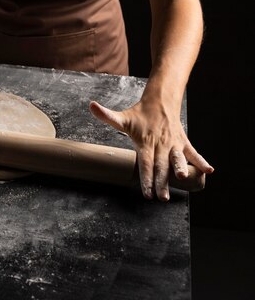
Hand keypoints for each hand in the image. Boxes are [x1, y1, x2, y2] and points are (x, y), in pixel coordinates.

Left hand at [89, 99, 213, 200]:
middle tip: (162, 197)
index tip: (147, 193)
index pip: (145, 164)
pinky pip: (193, 153)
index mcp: (146, 143)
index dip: (146, 178)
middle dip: (161, 182)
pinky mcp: (183, 142)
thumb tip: (91, 105)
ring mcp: (173, 144)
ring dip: (181, 169)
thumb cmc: (139, 115)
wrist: (160, 101)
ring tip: (185, 178)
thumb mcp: (122, 117)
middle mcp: (161, 145)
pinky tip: (209, 170)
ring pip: (177, 159)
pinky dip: (201, 161)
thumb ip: (107, 116)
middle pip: (161, 166)